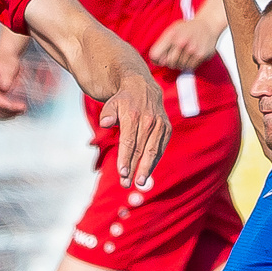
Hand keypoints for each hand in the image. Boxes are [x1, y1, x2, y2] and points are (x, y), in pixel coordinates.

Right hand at [0, 47, 28, 118]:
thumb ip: (7, 76)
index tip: (16, 106)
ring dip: (8, 114)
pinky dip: (6, 114)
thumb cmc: (7, 62)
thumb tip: (4, 88)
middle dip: (8, 110)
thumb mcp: (9, 66)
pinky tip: (16, 111)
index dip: (2, 103)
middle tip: (23, 107)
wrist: (4, 60)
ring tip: (21, 110)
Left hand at [95, 69, 168, 188]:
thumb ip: (107, 114)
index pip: (129, 142)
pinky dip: (154, 161)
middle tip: (126, 183)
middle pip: (140, 149)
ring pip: (153, 151)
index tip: (122, 173)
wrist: (143, 87)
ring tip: (139, 183)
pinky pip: (160, 148)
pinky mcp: (166, 128)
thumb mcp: (112, 103)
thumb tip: (105, 123)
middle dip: (133, 168)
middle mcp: (149, 121)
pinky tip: (147, 172)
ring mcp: (160, 125)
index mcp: (133, 115)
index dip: (125, 158)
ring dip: (146, 168)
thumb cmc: (123, 100)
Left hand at [147, 16, 220, 71]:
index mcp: (171, 35)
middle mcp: (180, 42)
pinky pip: (190, 67)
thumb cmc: (188, 29)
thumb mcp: (172, 30)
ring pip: (179, 66)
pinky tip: (191, 56)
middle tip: (176, 56)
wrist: (208, 24)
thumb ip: (163, 44)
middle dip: (171, 62)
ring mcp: (191, 49)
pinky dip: (190, 64)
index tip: (160, 60)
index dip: (156, 60)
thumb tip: (158, 61)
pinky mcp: (200, 55)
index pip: (155, 55)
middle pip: (168, 63)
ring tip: (185, 54)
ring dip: (181, 63)